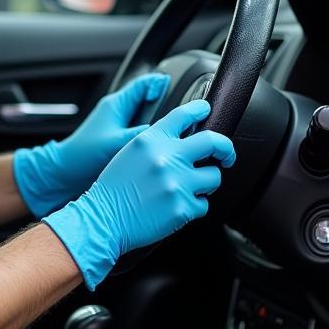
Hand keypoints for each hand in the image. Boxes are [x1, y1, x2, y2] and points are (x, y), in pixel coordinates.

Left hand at [12, 73, 169, 217]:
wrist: (63, 175)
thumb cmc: (81, 155)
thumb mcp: (114, 143)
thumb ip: (140, 136)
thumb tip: (164, 132)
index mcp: (116, 105)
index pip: (144, 84)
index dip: (162, 83)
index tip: (181, 85)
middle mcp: (118, 113)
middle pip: (149, 101)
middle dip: (167, 105)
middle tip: (185, 111)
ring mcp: (119, 128)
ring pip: (147, 119)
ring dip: (160, 123)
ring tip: (178, 130)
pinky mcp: (119, 143)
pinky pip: (141, 135)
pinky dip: (152, 138)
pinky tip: (161, 149)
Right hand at [42, 99, 235, 288]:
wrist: (103, 219)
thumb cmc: (113, 188)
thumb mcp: (130, 152)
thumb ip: (156, 142)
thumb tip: (185, 137)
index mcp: (151, 140)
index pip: (183, 114)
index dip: (200, 109)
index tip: (207, 110)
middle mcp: (166, 157)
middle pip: (213, 142)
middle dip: (226, 149)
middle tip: (226, 156)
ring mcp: (177, 183)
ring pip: (214, 177)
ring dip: (207, 183)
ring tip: (192, 188)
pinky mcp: (182, 208)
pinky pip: (204, 204)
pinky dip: (194, 207)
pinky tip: (178, 207)